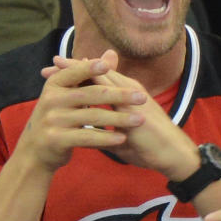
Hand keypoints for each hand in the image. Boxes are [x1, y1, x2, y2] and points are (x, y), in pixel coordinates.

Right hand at [18, 56, 146, 170]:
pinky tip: (122, 138)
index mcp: (55, 84)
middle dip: (119, 95)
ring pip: (92, 116)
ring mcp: (52, 120)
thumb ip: (91, 76)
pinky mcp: (56, 139)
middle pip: (91, 94)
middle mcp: (51, 99)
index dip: (90, 68)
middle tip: (142, 98)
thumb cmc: (59, 119)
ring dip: (119, 118)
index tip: (108, 66)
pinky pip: (86, 136)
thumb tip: (112, 53)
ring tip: (139, 120)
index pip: (76, 72)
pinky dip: (106, 137)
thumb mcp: (72, 95)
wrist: (36, 152)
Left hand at [42, 52, 197, 175]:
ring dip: (77, 69)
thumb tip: (87, 136)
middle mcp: (128, 89)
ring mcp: (130, 94)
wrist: (172, 156)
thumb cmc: (149, 149)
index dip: (77, 77)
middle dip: (72, 69)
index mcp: (126, 96)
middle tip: (48, 64)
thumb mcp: (120, 139)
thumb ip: (104, 133)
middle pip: (96, 72)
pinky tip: (74, 80)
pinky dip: (89, 81)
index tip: (55, 77)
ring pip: (99, 74)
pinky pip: (107, 87)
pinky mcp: (131, 103)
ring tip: (55, 65)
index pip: (98, 80)